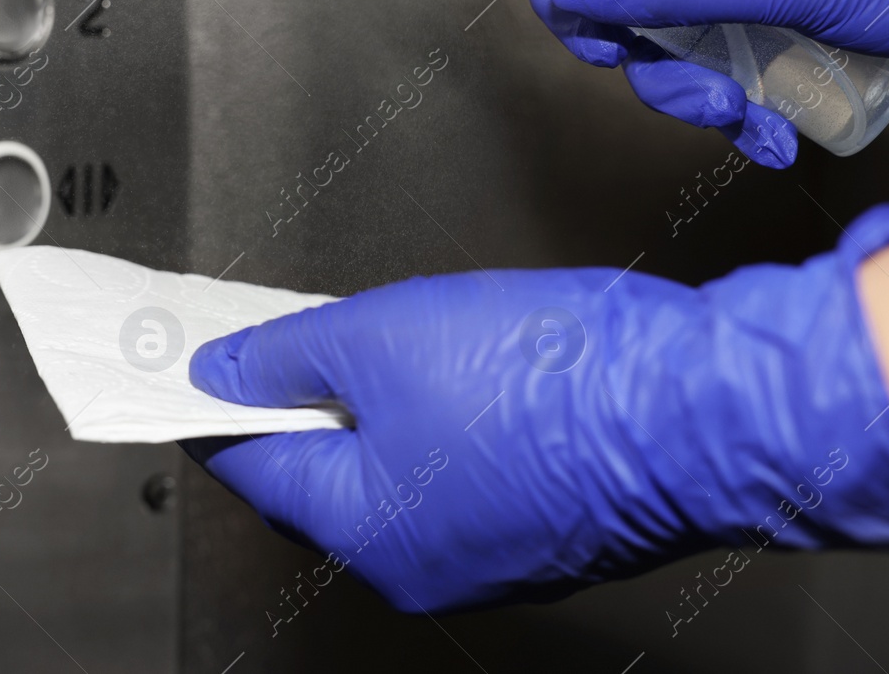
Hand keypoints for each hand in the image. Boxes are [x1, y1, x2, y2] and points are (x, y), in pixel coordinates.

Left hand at [185, 205, 888, 612]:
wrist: (702, 407)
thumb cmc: (553, 377)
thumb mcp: (387, 335)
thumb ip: (288, 353)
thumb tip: (220, 370)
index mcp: (365, 526)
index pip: (254, 462)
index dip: (215, 400)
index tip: (186, 361)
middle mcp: (418, 562)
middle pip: (323, 472)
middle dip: (304, 397)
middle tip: (291, 327)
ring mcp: (487, 553)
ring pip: (396, 472)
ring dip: (377, 408)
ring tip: (389, 334)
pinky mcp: (543, 528)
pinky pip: (460, 475)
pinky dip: (442, 425)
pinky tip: (464, 369)